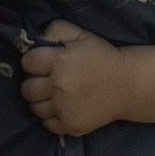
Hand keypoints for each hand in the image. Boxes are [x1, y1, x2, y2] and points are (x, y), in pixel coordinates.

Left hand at [20, 20, 129, 138]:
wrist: (128, 85)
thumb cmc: (102, 58)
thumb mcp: (81, 35)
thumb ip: (55, 30)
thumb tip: (37, 41)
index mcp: (61, 61)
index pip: (27, 63)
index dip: (33, 62)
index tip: (43, 63)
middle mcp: (60, 86)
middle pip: (27, 89)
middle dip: (34, 82)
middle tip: (48, 80)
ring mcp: (64, 108)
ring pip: (34, 108)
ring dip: (41, 101)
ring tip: (54, 94)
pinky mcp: (70, 125)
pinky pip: (46, 124)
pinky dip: (51, 116)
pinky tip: (62, 107)